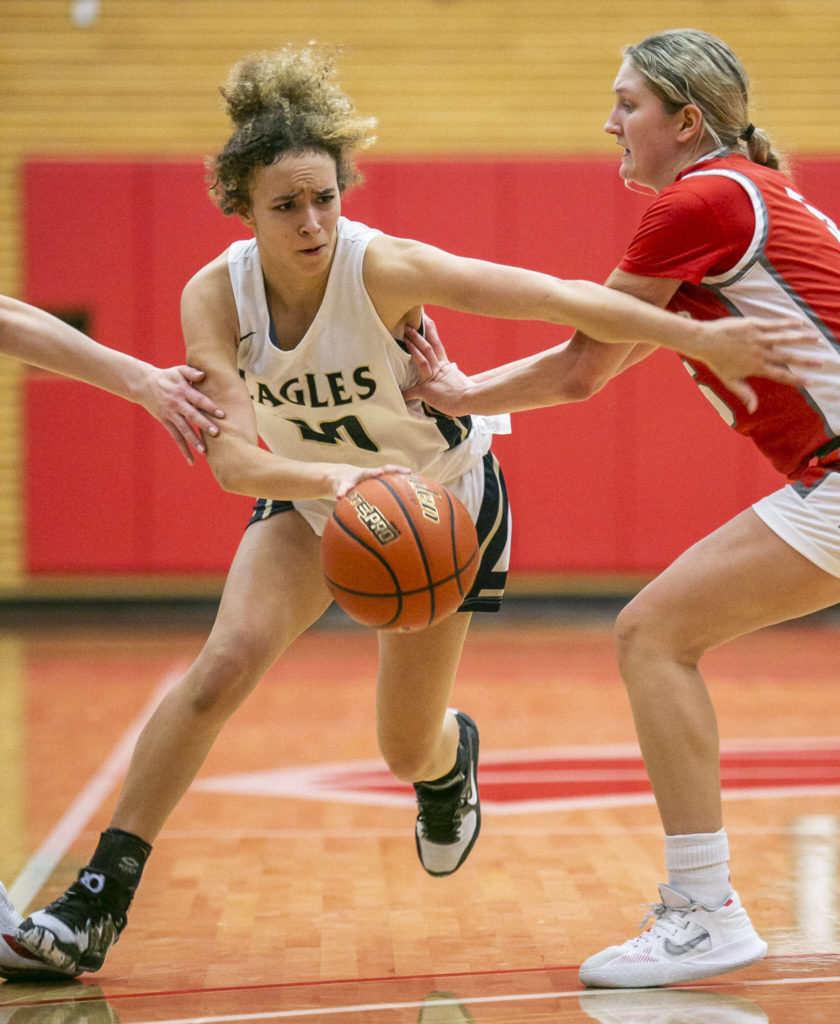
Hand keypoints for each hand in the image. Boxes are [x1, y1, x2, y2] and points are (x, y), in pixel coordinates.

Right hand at [143, 365, 224, 463]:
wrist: (144, 384)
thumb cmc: (167, 376)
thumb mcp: (178, 370)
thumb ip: (192, 371)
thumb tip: (204, 374)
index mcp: (183, 390)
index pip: (198, 399)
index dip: (210, 406)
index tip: (222, 414)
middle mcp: (177, 403)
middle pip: (192, 415)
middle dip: (204, 424)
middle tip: (216, 433)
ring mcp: (171, 414)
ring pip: (183, 429)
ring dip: (193, 440)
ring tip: (204, 451)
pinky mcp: (166, 422)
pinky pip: (176, 437)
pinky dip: (183, 449)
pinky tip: (192, 461)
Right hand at [330, 463, 411, 499]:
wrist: (338, 476)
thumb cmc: (360, 486)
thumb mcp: (370, 488)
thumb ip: (384, 495)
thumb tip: (403, 512)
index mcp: (375, 476)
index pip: (389, 471)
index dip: (399, 471)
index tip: (410, 473)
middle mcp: (365, 474)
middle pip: (374, 471)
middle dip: (379, 471)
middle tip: (383, 473)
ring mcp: (353, 478)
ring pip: (358, 476)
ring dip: (361, 477)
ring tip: (365, 479)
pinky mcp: (341, 484)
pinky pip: (341, 489)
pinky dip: (341, 492)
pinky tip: (339, 497)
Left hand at [402, 315, 471, 414]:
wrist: (470, 400)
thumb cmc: (465, 392)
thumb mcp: (458, 377)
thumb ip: (453, 371)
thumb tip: (453, 365)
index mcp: (445, 365)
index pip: (437, 344)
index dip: (430, 331)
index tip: (425, 318)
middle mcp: (438, 369)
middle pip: (428, 348)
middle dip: (417, 336)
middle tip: (408, 326)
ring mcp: (432, 378)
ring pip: (422, 359)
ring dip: (413, 348)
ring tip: (404, 339)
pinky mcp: (427, 390)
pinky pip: (412, 391)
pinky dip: (405, 393)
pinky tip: (398, 392)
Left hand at [692, 316, 823, 413]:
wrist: (704, 341)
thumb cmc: (716, 362)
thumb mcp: (729, 381)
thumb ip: (744, 394)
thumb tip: (753, 410)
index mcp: (756, 367)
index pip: (780, 375)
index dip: (796, 379)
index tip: (810, 382)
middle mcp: (759, 353)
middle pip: (787, 357)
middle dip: (805, 360)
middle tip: (821, 362)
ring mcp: (757, 338)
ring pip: (784, 338)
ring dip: (802, 338)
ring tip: (817, 338)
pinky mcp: (754, 325)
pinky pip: (774, 324)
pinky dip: (787, 323)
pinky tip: (800, 323)